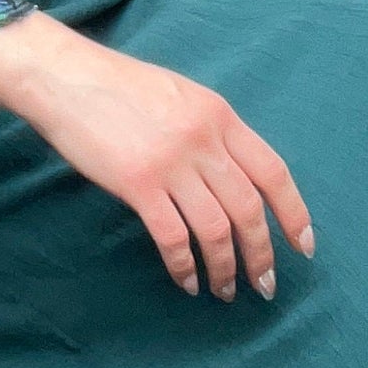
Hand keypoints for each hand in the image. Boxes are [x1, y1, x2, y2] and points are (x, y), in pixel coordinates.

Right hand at [0, 10, 314, 300]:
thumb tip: (236, 177)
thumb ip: (213, 131)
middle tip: (264, 285)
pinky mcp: (138, 184)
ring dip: (225, 269)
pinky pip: (174, 237)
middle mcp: (203, 139)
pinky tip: (186, 280)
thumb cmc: (120, 86)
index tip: (302, 248)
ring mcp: (171, 162)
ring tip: (225, 291)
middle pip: (248, 209)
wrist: (66, 76)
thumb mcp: (182, 96)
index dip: (294, 214)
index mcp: (220, 115)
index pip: (273, 172)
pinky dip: (185, 266)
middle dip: (261, 255)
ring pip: (216, 230)